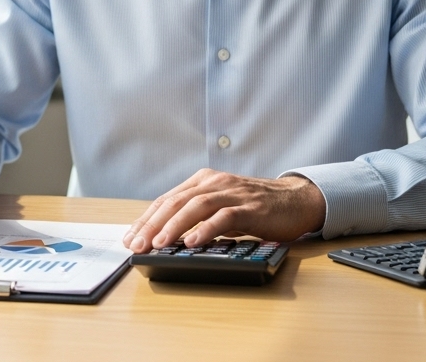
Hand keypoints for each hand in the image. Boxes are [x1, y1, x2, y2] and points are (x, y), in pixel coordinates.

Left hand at [122, 170, 324, 252]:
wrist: (296, 200)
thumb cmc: (256, 207)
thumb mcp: (220, 207)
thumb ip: (197, 217)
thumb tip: (164, 238)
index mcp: (203, 181)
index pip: (167, 200)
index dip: (146, 219)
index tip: (129, 238)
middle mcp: (215, 183)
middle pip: (176, 202)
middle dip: (152, 224)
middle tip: (136, 244)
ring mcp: (233, 193)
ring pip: (196, 206)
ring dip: (174, 226)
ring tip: (158, 244)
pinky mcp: (251, 208)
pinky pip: (225, 217)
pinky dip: (206, 229)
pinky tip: (193, 241)